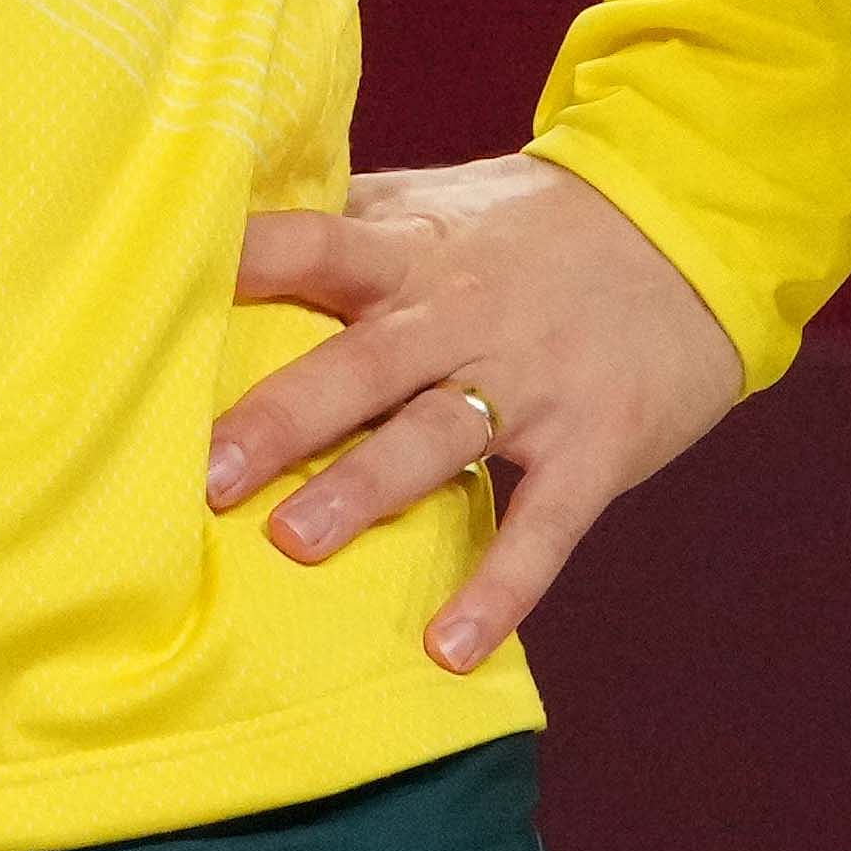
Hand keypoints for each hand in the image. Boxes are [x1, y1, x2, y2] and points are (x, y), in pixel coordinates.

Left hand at [206, 155, 747, 673]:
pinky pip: (544, 526)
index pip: (311, 244)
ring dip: (367, 491)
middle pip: (362, 364)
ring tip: (295, 545)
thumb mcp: (432, 202)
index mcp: (408, 251)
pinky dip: (500, 588)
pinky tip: (449, 648)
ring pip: (437, 438)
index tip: (164, 291)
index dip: (243, 261)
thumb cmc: (527, 225)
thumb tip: (220, 219)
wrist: (686, 236)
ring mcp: (530, 385)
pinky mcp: (594, 447)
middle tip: (207, 473)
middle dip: (284, 418)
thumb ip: (342, 220)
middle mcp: (459, 315)